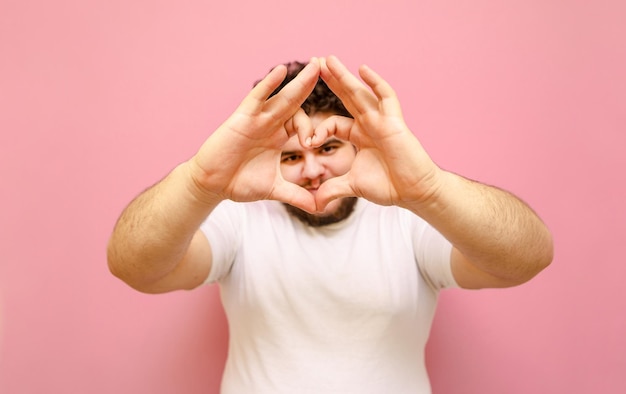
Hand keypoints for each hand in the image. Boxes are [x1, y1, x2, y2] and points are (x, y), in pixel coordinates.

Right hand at [189, 58, 320, 212]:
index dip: (312, 130)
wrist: (212, 185)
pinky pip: (256, 97)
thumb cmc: (239, 182)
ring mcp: (257, 119)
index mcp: (279, 137)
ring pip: (281, 96)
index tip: (313, 144)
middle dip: (312, 85)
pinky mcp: (242, 118)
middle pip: (296, 102)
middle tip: (331, 67)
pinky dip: (268, 85)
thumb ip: (297, 196)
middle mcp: (270, 124)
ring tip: (315, 65)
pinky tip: (280, 71)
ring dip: (299, 81)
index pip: (303, 124)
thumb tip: (320, 209)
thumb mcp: (275, 190)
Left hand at [313, 56, 443, 210]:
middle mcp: (369, 123)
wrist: (415, 192)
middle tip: (314, 61)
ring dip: (344, 76)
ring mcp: (382, 121)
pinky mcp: (395, 123)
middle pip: (346, 97)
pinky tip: (362, 69)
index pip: (333, 123)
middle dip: (330, 80)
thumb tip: (314, 204)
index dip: (319, 130)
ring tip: (328, 60)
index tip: (308, 142)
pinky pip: (386, 98)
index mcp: (358, 135)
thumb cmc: (389, 186)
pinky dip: (375, 83)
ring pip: (360, 93)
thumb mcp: (353, 187)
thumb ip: (333, 190)